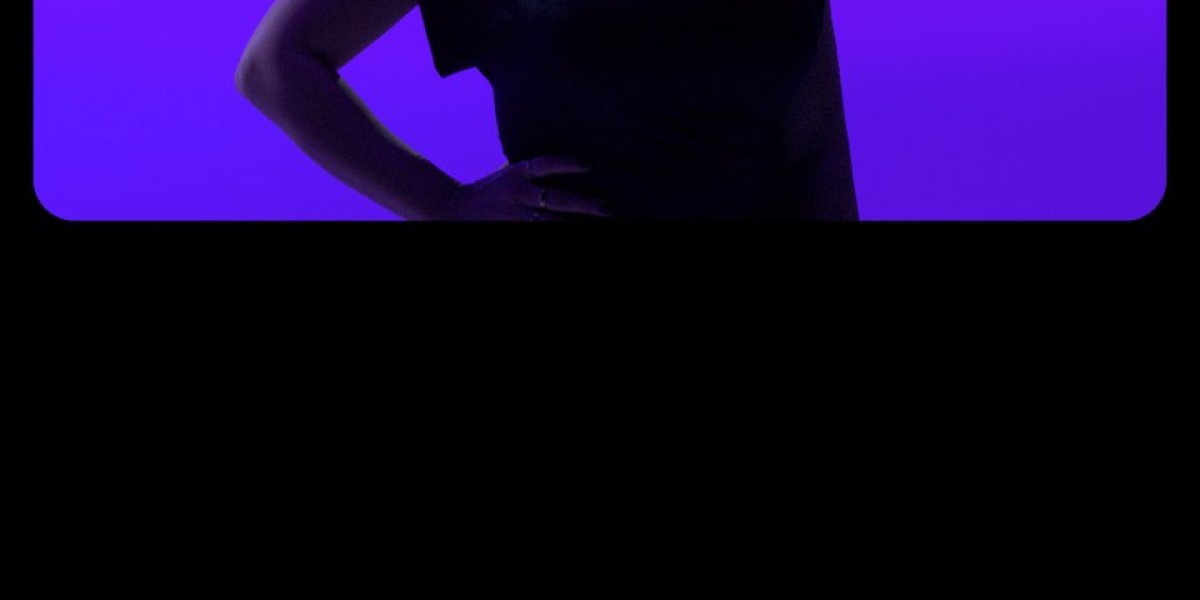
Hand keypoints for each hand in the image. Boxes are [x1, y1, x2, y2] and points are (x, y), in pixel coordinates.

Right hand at [441, 156, 613, 220]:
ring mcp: (515, 217)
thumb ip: (533, 173)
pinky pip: (539, 233)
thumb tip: (575, 164)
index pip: (544, 164)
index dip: (566, 163)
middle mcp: (517, 194)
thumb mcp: (509, 174)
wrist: (454, 211)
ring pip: (553, 224)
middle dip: (585, 206)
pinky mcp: (513, 231)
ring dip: (575, 225)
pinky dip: (557, 233)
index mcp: (516, 174)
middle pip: (557, 200)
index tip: (589, 165)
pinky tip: (574, 233)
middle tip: (608, 208)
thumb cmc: (491, 191)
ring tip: (603, 224)